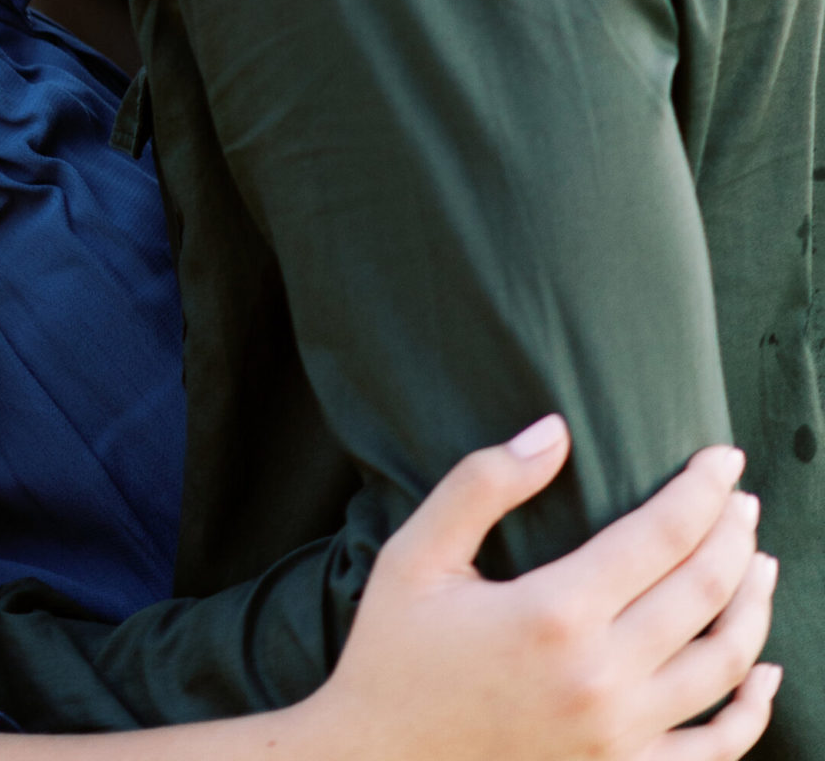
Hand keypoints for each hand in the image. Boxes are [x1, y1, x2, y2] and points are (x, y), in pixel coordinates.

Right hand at [314, 417, 778, 760]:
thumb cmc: (394, 653)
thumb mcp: (416, 553)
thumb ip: (483, 484)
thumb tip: (555, 430)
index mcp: (554, 613)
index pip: (660, 534)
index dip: (701, 489)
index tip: (722, 456)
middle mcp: (600, 678)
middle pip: (703, 592)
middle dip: (734, 534)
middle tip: (744, 498)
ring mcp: (620, 739)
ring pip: (724, 666)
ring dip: (753, 607)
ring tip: (760, 563)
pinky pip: (715, 749)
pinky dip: (752, 711)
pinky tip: (765, 674)